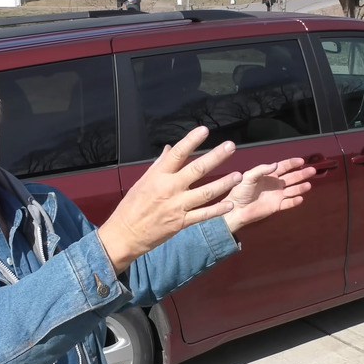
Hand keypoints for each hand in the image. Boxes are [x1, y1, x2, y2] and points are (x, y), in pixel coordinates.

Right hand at [97, 126, 241, 273]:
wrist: (126, 234)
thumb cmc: (132, 206)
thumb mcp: (143, 181)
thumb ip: (159, 165)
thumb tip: (169, 148)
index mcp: (158, 176)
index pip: (178, 153)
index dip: (191, 141)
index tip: (204, 130)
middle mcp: (170, 188)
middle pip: (197, 170)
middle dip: (216, 157)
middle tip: (231, 146)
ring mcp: (177, 206)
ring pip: (205, 193)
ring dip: (223, 183)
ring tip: (238, 175)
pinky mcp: (181, 223)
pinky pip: (203, 215)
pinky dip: (217, 210)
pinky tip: (230, 203)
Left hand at [222, 159, 315, 232]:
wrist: (236, 209)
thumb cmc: (240, 191)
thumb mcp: (248, 177)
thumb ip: (261, 170)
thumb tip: (276, 165)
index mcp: (269, 175)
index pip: (283, 167)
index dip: (292, 163)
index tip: (302, 161)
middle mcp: (275, 184)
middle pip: (292, 177)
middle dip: (302, 174)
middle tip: (312, 170)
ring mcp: (277, 195)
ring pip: (292, 190)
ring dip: (301, 187)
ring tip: (308, 185)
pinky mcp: (276, 206)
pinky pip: (288, 203)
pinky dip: (294, 201)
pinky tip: (300, 198)